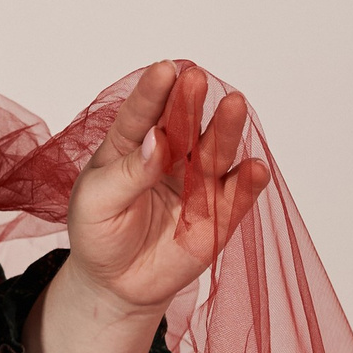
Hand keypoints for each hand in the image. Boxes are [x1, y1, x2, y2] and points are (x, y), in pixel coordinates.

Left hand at [23, 62, 270, 352]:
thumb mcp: (97, 202)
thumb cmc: (99, 232)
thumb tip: (158, 141)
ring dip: (225, 130)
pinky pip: (236, 195)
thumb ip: (128, 172)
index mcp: (131, 144)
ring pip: (215, 151)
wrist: (116, 283)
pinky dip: (248, 182)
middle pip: (184, 125)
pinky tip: (255, 168)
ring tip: (234, 105)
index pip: (142, 114)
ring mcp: (196, 183)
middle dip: (191, 102)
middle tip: (197, 79)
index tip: (163, 69)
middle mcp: (169, 156)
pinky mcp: (218, 213)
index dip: (153, 92)